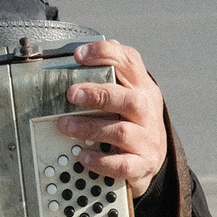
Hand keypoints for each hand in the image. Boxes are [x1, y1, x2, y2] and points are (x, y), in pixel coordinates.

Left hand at [57, 38, 168, 197]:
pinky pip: (121, 164)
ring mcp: (147, 139)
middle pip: (129, 99)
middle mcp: (147, 111)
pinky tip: (82, 155)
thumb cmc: (132, 122)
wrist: (152, 160)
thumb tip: (81, 52)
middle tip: (72, 94)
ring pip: (121, 132)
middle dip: (99, 95)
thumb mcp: (128, 95)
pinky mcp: (142, 165)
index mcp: (142, 88)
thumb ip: (111, 76)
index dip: (105, 54)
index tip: (79, 55)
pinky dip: (100, 161)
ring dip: (90, 127)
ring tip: (65, 125)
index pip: (130, 62)